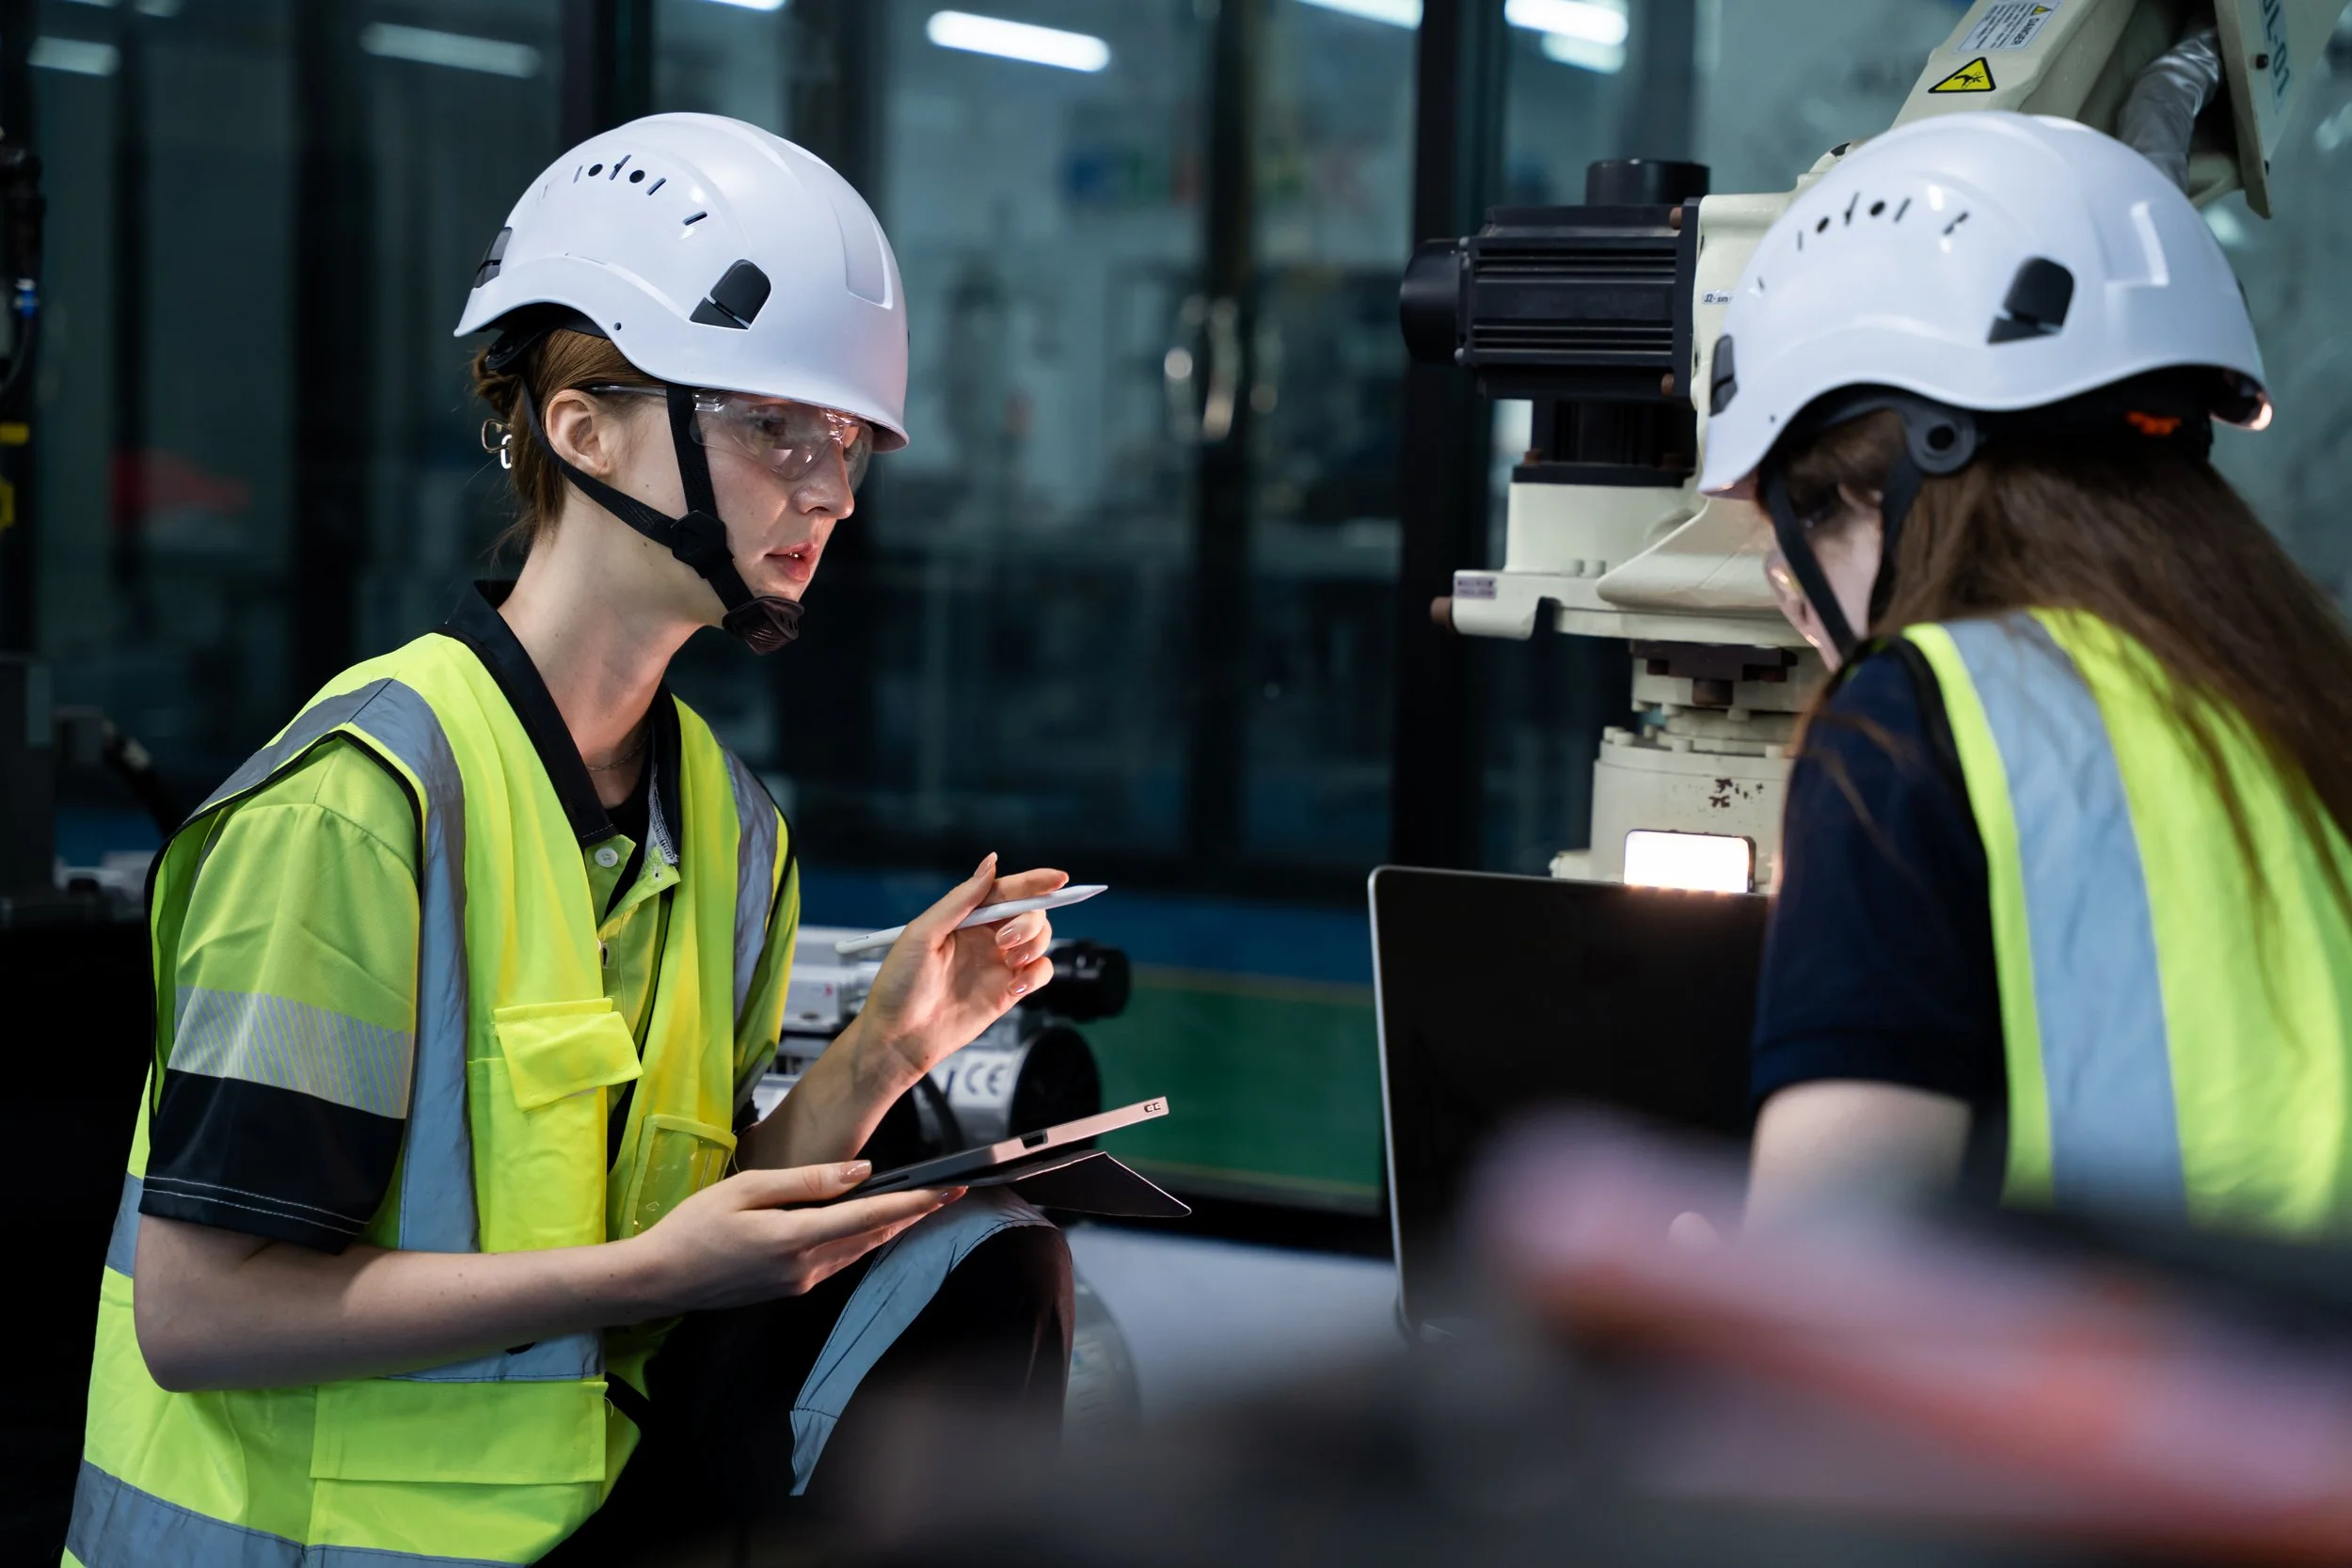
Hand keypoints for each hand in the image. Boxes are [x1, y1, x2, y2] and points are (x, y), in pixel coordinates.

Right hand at [625, 1161, 961, 1314]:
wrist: (660, 1279)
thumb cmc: (693, 1227)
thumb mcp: (747, 1189)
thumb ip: (807, 1181)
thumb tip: (861, 1172)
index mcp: (795, 1239)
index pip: (870, 1216)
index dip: (914, 1203)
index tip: (947, 1190)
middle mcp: (805, 1268)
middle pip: (873, 1236)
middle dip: (914, 1214)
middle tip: (949, 1193)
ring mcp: (799, 1283)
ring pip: (859, 1250)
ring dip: (891, 1228)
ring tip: (922, 1205)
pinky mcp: (790, 1288)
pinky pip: (838, 1260)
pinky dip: (861, 1239)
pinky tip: (870, 1225)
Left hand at [859, 854, 1064, 1080]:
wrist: (898, 1036)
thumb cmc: (899, 984)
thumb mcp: (923, 933)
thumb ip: (960, 900)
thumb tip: (991, 863)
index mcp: (965, 918)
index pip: (1006, 891)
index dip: (1034, 882)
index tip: (1058, 878)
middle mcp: (985, 937)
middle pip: (1029, 913)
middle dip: (1028, 921)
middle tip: (1005, 941)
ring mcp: (998, 964)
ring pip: (1040, 940)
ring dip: (1034, 944)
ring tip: (1009, 962)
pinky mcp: (1007, 992)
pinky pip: (1040, 972)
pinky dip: (1038, 974)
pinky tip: (1017, 985)